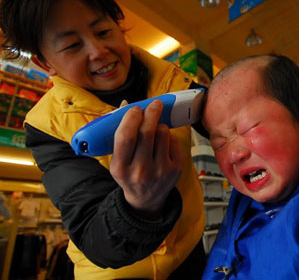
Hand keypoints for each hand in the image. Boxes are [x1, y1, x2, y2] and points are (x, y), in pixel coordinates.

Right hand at [110, 100, 183, 216]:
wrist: (146, 198)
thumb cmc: (130, 173)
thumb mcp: (118, 160)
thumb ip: (119, 136)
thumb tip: (126, 106)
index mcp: (121, 168)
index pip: (126, 137)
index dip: (131, 118)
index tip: (135, 109)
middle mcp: (141, 171)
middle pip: (147, 132)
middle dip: (151, 113)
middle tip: (154, 105)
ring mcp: (160, 171)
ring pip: (163, 133)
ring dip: (160, 125)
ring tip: (155, 130)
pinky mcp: (176, 168)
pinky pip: (174, 140)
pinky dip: (168, 137)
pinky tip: (163, 144)